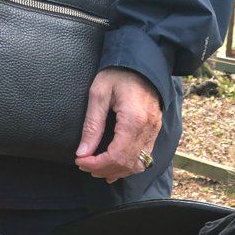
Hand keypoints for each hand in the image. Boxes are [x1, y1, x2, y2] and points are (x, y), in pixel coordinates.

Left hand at [75, 67, 161, 182]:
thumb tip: (83, 152)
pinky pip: (144, 158)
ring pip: (137, 165)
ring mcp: (153, 132)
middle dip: (103, 169)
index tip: (80, 161)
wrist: (142, 63)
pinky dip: (128, 166)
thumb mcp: (98, 94)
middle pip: (126, 164)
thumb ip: (92, 125)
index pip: (116, 155)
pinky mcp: (154, 132)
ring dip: (117, 171)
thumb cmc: (119, 73)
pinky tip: (114, 167)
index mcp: (133, 120)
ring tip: (98, 169)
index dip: (97, 164)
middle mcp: (147, 130)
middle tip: (85, 166)